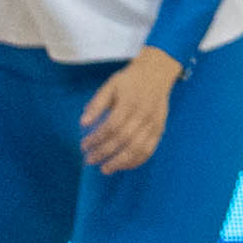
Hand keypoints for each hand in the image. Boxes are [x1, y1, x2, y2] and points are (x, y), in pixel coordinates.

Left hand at [80, 52, 179, 174]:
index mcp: (130, 102)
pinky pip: (150, 149)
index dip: (96, 138)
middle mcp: (144, 114)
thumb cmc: (129, 80)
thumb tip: (83, 123)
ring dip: (121, 162)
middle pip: (124, 139)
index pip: (112, 126)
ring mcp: (154, 123)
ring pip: (138, 148)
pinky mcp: (160, 129)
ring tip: (105, 169)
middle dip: (105, 152)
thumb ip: (97, 104)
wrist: (157, 73)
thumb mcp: (110, 86)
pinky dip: (137, 161)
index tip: (83, 146)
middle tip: (89, 160)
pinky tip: (124, 166)